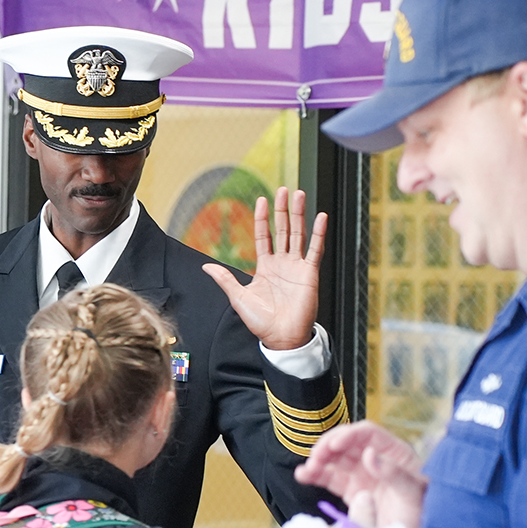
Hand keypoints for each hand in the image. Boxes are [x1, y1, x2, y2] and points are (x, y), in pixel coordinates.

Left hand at [201, 187, 326, 350]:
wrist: (281, 338)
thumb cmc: (261, 322)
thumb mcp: (238, 297)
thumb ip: (225, 279)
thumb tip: (205, 266)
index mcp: (265, 267)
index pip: (264, 236)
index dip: (262, 218)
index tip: (262, 199)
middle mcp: (282, 263)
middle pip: (283, 229)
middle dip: (283, 210)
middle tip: (284, 189)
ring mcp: (297, 267)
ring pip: (298, 234)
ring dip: (299, 214)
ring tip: (299, 195)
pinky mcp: (309, 273)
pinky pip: (315, 250)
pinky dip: (318, 233)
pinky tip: (320, 217)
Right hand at [296, 422, 426, 527]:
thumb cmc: (422, 516)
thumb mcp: (412, 494)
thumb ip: (393, 473)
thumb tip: (369, 453)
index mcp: (395, 454)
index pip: (368, 434)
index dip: (348, 435)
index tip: (334, 445)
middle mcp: (377, 461)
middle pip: (347, 444)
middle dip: (328, 447)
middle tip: (316, 457)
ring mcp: (363, 476)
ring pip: (335, 460)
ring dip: (319, 460)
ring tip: (307, 469)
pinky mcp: (353, 492)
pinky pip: (331, 479)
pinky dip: (316, 476)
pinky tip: (303, 475)